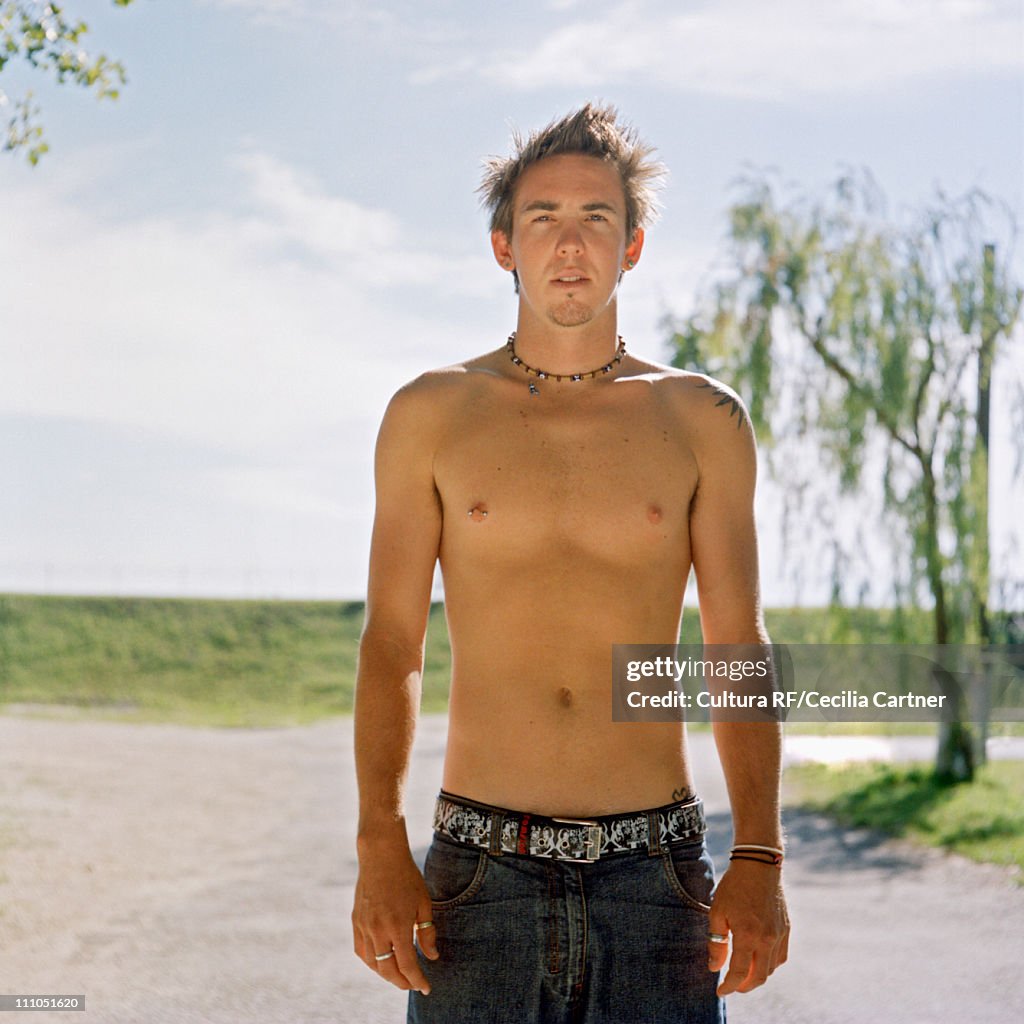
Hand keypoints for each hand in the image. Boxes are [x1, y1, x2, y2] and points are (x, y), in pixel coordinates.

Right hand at [352, 838, 438, 994]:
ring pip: (372, 963)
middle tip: (413, 985)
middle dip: (402, 982)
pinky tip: (381, 962)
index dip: (417, 980)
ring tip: (399, 976)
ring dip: (386, 974)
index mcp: (398, 926)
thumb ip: (427, 932)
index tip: (425, 987)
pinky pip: (361, 951)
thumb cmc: (407, 877)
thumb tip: (431, 957)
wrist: (381, 856)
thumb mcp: (423, 903)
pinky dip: (371, 962)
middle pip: (387, 970)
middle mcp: (378, 930)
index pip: (407, 965)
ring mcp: (364, 926)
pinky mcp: (356, 921)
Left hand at [706, 860, 788, 994]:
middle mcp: (767, 939)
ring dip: (758, 977)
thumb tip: (715, 968)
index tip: (720, 991)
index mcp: (748, 935)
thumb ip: (716, 942)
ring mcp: (780, 935)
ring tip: (744, 975)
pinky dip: (770, 965)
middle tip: (732, 986)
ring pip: (771, 969)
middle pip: (759, 977)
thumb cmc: (734, 886)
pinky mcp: (786, 929)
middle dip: (744, 987)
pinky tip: (759, 961)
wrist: (759, 864)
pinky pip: (781, 956)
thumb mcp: (717, 911)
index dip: (729, 986)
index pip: (739, 973)